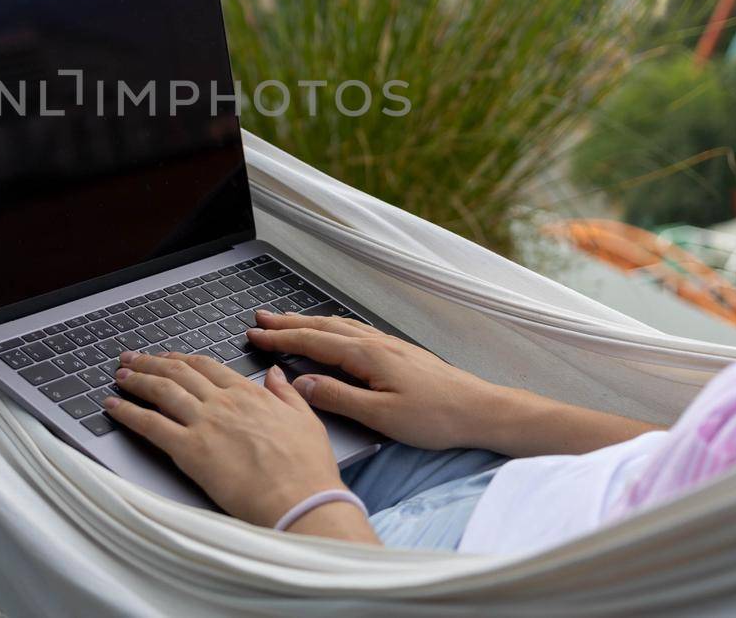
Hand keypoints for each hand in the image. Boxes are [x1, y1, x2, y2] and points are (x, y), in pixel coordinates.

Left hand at [103, 351, 375, 540]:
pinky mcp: (190, 451)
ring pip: (161, 392)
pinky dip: (128, 413)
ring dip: (136, 380)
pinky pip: (151, 425)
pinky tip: (113, 407)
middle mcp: (223, 402)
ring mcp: (205, 424)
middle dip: (151, 363)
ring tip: (119, 376)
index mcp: (249, 393)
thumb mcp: (305, 419)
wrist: (301, 500)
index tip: (167, 357)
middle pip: (178, 373)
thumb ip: (285, 393)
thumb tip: (274, 373)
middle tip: (132, 359)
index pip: (207, 366)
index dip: (182, 360)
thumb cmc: (307, 468)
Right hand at [245, 311, 514, 452]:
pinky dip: (332, 328)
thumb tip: (302, 383)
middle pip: (322, 327)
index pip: (313, 343)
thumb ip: (339, 398)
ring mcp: (389, 345)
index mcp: (367, 355)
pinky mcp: (399, 352)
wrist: (481, 410)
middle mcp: (376, 343)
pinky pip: (355, 331)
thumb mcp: (382, 416)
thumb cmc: (437, 417)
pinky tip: (333, 333)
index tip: (254, 335)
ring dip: (309, 322)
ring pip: (338, 326)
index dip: (280, 339)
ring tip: (287, 321)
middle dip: (288, 323)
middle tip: (259, 318)